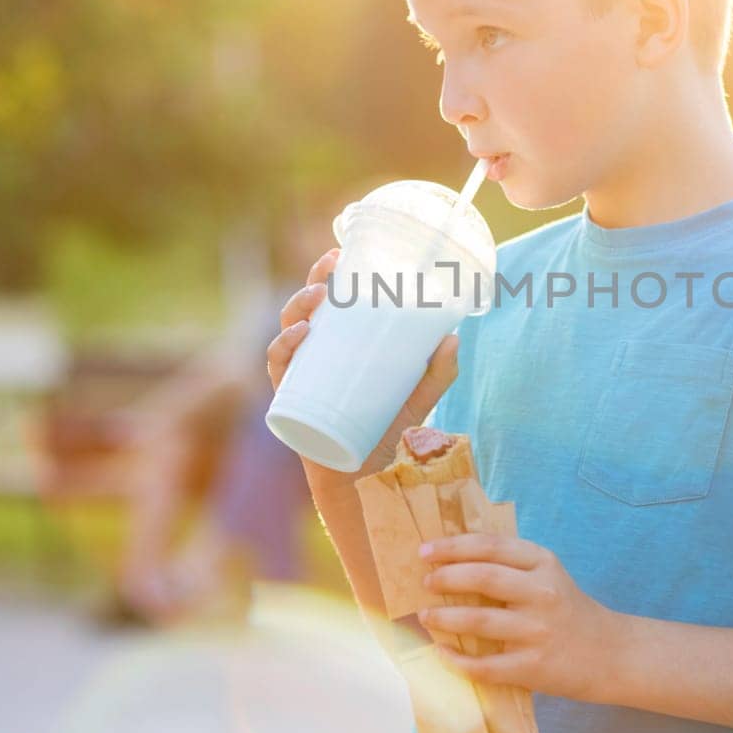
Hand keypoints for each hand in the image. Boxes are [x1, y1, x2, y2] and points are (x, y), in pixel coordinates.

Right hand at [266, 247, 459, 475]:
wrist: (365, 478)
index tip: (338, 253)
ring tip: (319, 298)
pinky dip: (284, 348)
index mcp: (337, 346)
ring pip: (287, 331)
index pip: (327, 303)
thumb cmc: (385, 430)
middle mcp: (313, 357)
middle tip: (330, 271)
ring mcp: (300, 377)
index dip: (326, 274)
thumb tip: (453, 339)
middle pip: (303, 310)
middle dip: (312, 283)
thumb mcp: (418, 397)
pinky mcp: (291, 400)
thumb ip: (438, 372)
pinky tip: (301, 336)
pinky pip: (279, 368)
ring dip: (298, 308)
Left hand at [418, 534, 621, 701]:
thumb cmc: (568, 610)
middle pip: (482, 578)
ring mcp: (537, 631)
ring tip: (426, 616)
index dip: (453, 547)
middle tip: (426, 582)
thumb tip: (452, 559)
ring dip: (444, 617)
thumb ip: (511, 565)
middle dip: (445, 578)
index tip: (426, 551)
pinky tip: (442, 653)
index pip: (491, 546)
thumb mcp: (549, 575)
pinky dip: (457, 660)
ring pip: (478, 620)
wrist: (610, 654)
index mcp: (544, 564)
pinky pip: (484, 665)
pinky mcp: (533, 667)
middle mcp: (542, 593)